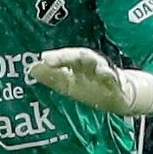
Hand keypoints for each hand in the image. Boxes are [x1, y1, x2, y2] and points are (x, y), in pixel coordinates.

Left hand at [27, 47, 152, 115]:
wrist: (121, 97)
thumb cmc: (92, 87)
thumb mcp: (69, 85)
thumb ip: (52, 77)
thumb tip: (31, 68)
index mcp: (78, 65)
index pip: (66, 57)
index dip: (56, 57)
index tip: (43, 58)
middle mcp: (92, 65)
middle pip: (81, 56)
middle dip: (67, 56)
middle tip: (50, 58)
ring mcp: (106, 73)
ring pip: (99, 64)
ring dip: (92, 62)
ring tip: (81, 62)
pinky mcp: (119, 84)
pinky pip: (115, 79)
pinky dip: (111, 76)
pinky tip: (106, 73)